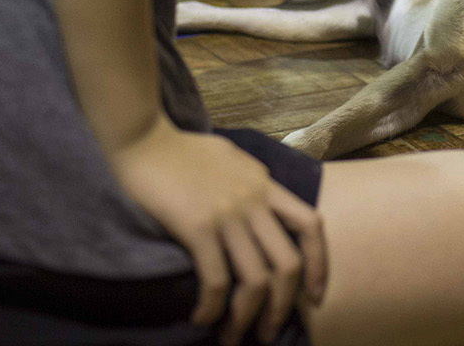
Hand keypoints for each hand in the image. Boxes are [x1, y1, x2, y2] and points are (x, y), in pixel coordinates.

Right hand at [108, 118, 326, 344]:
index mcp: (266, 184)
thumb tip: (264, 204)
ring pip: (256, 280)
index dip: (319, 263)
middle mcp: (254, 201)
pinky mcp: (198, 227)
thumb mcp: (233, 159)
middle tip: (268, 333)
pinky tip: (202, 318)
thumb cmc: (183, 149)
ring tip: (234, 338)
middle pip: (288, 263)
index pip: (310, 225)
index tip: (314, 295)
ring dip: (248, 318)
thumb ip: (252, 182)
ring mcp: (229, 214)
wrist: (144, 138)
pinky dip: (213, 307)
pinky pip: (217, 280)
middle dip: (283, 306)